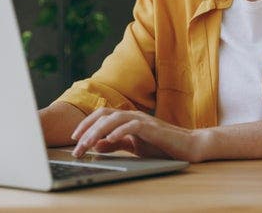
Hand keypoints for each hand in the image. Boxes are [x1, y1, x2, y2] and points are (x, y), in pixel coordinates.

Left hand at [70, 108, 206, 162]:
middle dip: (87, 129)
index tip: (74, 139)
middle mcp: (132, 115)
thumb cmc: (162, 145)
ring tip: (87, 143)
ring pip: (114, 118)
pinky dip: (119, 131)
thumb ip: (116, 144)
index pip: (101, 116)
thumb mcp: (134, 146)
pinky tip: (110, 139)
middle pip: (103, 115)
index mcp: (127, 118)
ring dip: (98, 131)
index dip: (86, 125)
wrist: (187, 146)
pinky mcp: (152, 128)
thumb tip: (97, 145)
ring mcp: (142, 120)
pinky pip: (132, 126)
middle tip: (76, 146)